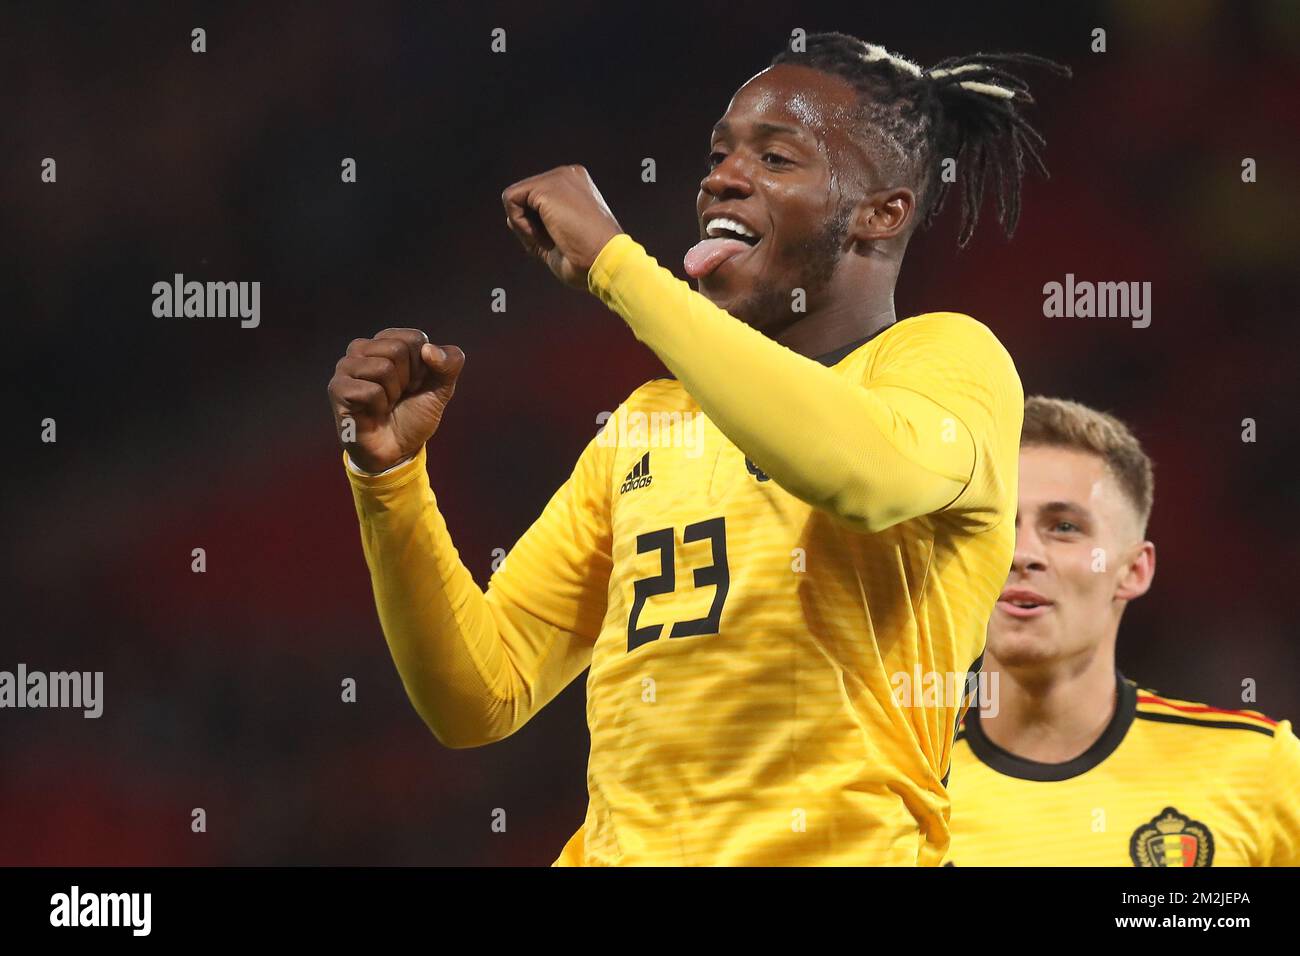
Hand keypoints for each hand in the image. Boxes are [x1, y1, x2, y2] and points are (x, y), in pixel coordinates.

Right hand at [327, 329, 465, 473]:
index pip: (414, 338)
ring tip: (385, 403)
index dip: (423, 367)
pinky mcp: (337, 388)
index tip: (414, 384)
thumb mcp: (442, 388)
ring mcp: (346, 367)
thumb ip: (450, 363)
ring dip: (393, 394)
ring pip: (383, 367)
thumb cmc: (414, 414)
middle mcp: (362, 349)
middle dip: (407, 380)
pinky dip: (380, 406)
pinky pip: (371, 390)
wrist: (397, 450)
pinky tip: (373, 412)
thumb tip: (429, 349)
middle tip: (398, 396)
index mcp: (385, 341)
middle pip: (397, 349)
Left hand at [502, 165, 623, 290]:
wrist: (605, 263)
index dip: (539, 229)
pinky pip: (510, 200)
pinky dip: (520, 225)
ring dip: (526, 228)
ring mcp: (558, 177)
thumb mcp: (557, 241)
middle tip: (557, 243)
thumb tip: (511, 218)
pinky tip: (544, 236)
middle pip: (524, 199)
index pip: (537, 202)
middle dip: (530, 227)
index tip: (562, 244)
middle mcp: (568, 176)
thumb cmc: (587, 260)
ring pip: (515, 198)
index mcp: (575, 186)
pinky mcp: (547, 186)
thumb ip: (535, 227)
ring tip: (553, 239)